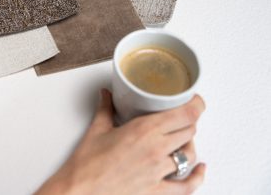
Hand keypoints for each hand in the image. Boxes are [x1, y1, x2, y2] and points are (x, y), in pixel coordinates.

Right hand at [36, 90, 205, 194]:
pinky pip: (186, 186)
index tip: (196, 100)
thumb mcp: (97, 130)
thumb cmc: (86, 164)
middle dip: (189, 122)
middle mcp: (156, 150)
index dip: (196, 105)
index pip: (184, 114)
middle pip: (189, 131)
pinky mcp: (157, 191)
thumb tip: (106, 95)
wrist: (80, 190)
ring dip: (188, 145)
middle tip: (182, 116)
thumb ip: (106, 108)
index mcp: (143, 130)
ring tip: (181, 140)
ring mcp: (159, 172)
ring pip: (189, 155)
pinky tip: (200, 170)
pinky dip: (197, 177)